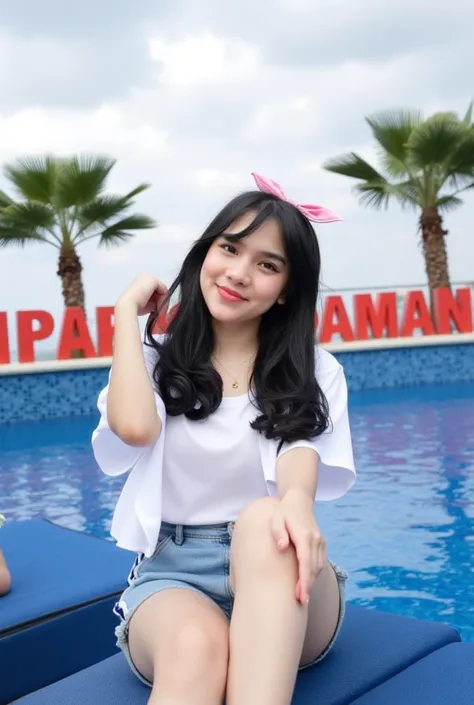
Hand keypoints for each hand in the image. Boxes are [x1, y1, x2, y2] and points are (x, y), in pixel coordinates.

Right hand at [117, 274, 167, 316]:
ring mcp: (149, 277)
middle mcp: (145, 277)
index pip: (154, 290)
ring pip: (162, 290)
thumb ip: (153, 301)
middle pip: (159, 289)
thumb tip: (160, 304)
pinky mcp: (153, 280)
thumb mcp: (146, 303)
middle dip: (160, 299)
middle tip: (157, 309)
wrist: (128, 304)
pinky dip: (163, 299)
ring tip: (156, 308)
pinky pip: (164, 290)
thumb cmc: (133, 305)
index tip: (155, 308)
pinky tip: (157, 305)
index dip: (157, 300)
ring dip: (161, 300)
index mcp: (140, 281)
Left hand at [270, 490, 326, 605]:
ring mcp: (320, 541)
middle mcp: (315, 539)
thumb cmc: (283, 512)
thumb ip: (278, 532)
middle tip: (301, 602)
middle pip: (313, 568)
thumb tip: (281, 547)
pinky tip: (307, 580)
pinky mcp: (321, 542)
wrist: (299, 501)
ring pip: (318, 566)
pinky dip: (314, 572)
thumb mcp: (276, 519)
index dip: (304, 581)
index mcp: (304, 535)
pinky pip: (320, 561)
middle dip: (308, 586)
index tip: (301, 595)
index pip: (305, 562)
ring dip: (312, 580)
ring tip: (303, 595)